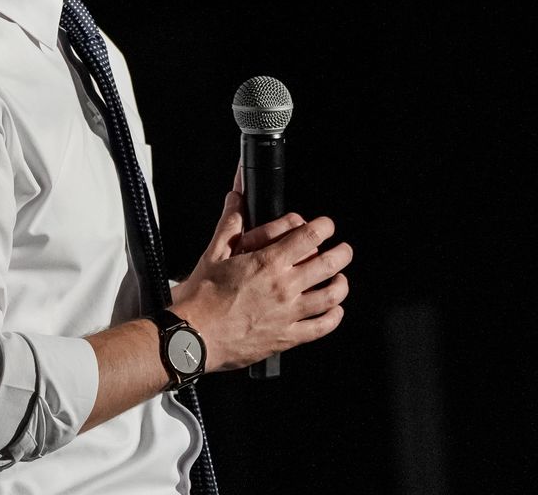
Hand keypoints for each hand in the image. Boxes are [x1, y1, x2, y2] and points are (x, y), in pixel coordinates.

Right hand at [170, 167, 351, 372]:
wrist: (193, 336)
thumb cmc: (201, 298)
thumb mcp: (213, 254)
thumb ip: (229, 224)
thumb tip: (235, 199)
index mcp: (268, 262)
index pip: (310, 236)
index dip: (324, 227)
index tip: (327, 226)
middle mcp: (284, 287)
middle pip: (329, 264)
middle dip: (342, 253)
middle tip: (344, 250)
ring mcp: (288, 314)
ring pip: (330, 296)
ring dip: (341, 285)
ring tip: (340, 280)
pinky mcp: (286, 338)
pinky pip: (319, 328)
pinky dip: (333, 318)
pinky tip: (334, 312)